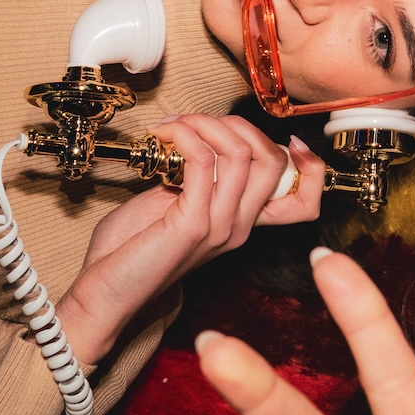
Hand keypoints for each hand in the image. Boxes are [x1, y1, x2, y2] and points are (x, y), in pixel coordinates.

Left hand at [55, 116, 325, 365]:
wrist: (104, 293)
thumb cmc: (131, 250)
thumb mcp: (177, 206)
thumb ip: (199, 178)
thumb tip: (199, 140)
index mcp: (242, 223)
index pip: (305, 201)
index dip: (310, 166)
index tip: (287, 139)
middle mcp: (239, 226)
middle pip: (273, 161)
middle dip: (238, 125)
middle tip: (198, 121)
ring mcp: (220, 226)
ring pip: (241, 154)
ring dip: (206, 124)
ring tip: (176, 124)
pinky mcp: (193, 224)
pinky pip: (203, 162)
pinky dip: (186, 136)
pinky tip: (166, 135)